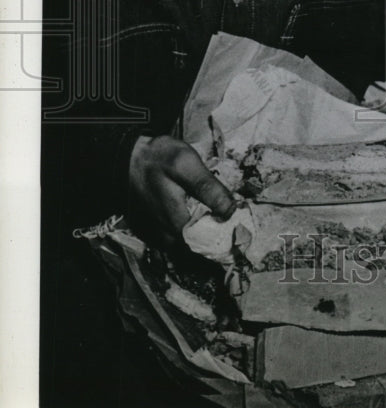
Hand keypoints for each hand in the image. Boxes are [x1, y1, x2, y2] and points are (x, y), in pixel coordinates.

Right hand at [129, 134, 235, 248]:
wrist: (124, 160)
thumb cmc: (157, 159)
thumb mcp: (186, 164)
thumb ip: (208, 188)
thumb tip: (231, 211)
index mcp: (176, 224)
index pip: (210, 245)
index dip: (227, 238)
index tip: (240, 228)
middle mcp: (165, 238)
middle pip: (198, 248)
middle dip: (216, 238)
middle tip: (231, 224)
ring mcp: (155, 237)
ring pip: (186, 246)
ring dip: (201, 236)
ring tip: (215, 219)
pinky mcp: (150, 232)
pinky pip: (173, 239)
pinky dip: (186, 232)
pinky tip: (195, 216)